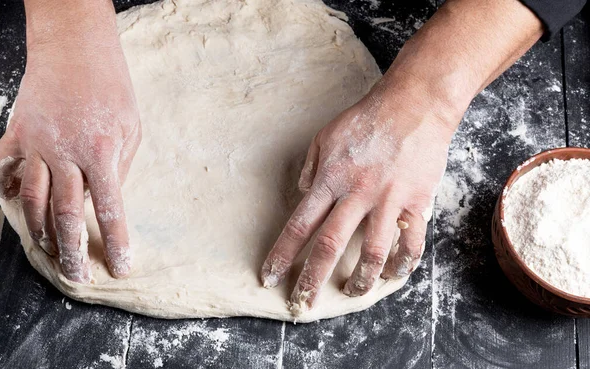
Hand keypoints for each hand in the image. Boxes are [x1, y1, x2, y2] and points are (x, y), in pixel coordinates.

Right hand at [0, 1, 140, 282]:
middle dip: (72, 250)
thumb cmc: (112, 87)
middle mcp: (66, 154)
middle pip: (65, 214)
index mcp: (102, 153)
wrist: (75, 48)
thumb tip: (106, 199)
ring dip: (40, 232)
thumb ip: (119, 166)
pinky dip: (2, 189)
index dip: (116, 242)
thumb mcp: (131, 128)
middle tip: (78, 276)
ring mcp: (36, 144)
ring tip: (50, 252)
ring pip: (31, 200)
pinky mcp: (16, 134)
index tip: (121, 267)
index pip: (110, 209)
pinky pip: (1, 168)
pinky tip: (11, 204)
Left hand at [260, 0, 542, 315]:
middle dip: (312, 279)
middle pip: (329, 246)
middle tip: (302, 304)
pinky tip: (394, 275)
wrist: (413, 105)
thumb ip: (310, 169)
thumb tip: (301, 195)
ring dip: (361, 281)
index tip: (269, 276)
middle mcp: (356, 193)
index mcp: (329, 179)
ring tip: (352, 293)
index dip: (282, 254)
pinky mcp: (415, 201)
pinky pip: (411, 241)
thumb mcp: (325, 137)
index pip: (299, 225)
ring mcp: (388, 199)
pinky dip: (402, 263)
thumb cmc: (366, 119)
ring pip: (372, 252)